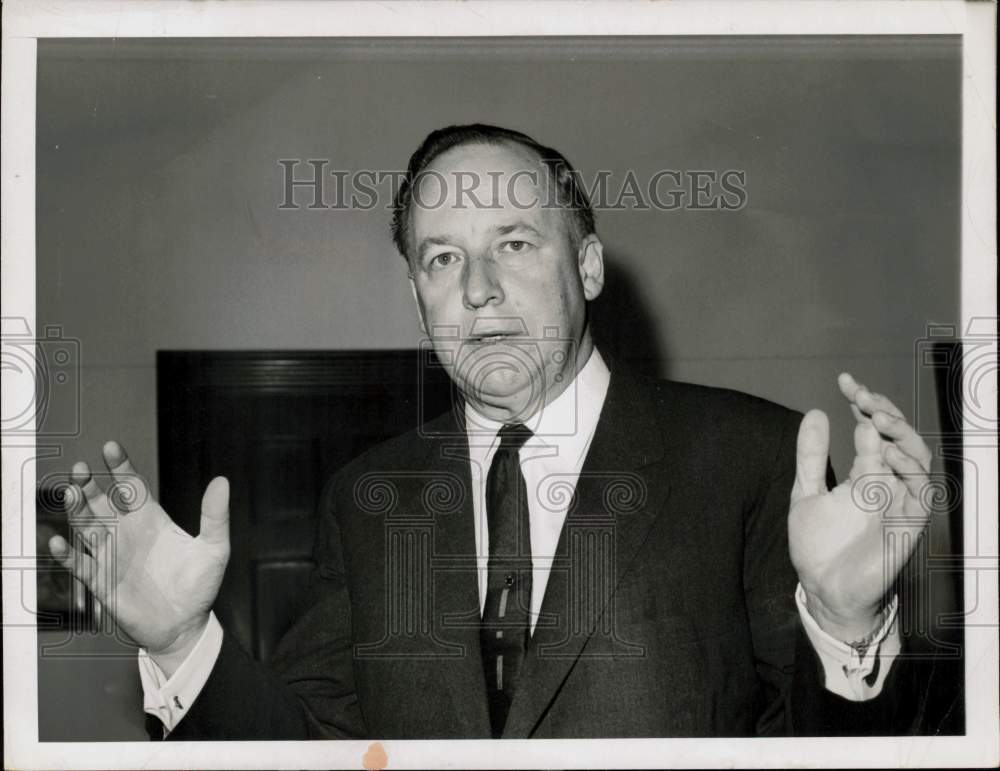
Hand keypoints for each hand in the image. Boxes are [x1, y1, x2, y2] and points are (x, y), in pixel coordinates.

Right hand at [48, 441, 229, 675]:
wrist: (185, 626)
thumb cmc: (200, 587)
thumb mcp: (213, 548)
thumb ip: (214, 515)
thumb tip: (222, 481)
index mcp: (152, 519)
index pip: (131, 485)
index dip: (120, 466)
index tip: (111, 447)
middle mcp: (128, 532)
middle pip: (101, 501)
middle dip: (89, 484)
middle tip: (81, 469)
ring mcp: (112, 555)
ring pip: (86, 526)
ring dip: (76, 510)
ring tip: (70, 493)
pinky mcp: (101, 580)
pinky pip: (79, 563)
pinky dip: (68, 553)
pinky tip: (61, 541)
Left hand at [789, 373, 932, 642]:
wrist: (823, 588)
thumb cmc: (818, 544)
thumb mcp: (806, 492)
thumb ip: (810, 455)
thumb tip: (814, 412)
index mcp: (866, 471)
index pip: (872, 428)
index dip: (864, 403)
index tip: (845, 381)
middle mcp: (888, 481)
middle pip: (900, 435)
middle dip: (884, 410)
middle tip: (861, 396)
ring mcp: (900, 501)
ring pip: (917, 456)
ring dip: (901, 433)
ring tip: (875, 417)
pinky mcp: (909, 524)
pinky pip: (921, 491)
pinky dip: (908, 468)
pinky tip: (887, 452)